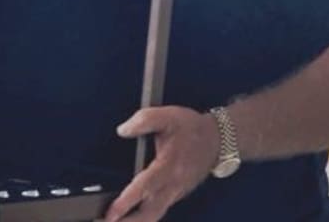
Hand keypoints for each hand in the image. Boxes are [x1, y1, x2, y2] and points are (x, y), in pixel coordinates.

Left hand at [104, 106, 220, 221]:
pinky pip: (158, 211)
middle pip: (149, 214)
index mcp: (169, 166)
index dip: (126, 202)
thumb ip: (144, 120)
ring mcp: (175, 193)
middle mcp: (173, 185)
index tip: (111, 212)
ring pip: (154, 216)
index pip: (145, 188)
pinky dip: (143, 218)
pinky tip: (129, 218)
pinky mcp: (176, 195)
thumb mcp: (168, 116)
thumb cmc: (191, 128)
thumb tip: (123, 130)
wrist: (217, 140)